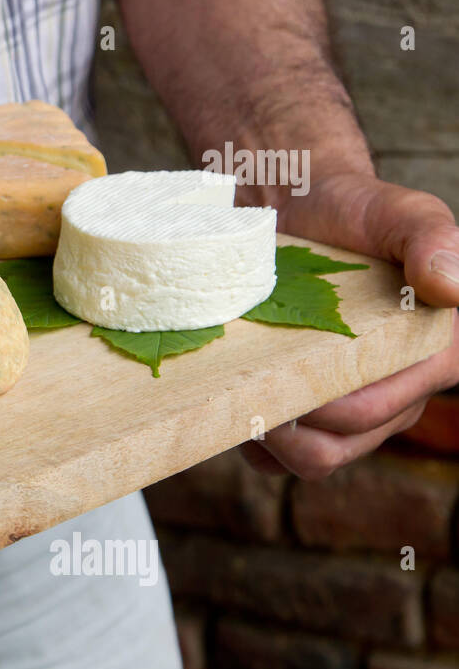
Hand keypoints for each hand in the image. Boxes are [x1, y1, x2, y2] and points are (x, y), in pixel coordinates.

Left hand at [242, 172, 458, 479]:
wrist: (297, 208)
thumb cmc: (354, 210)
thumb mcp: (398, 211)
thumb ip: (432, 238)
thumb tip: (451, 288)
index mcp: (433, 358)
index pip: (378, 410)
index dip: (326, 406)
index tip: (280, 374)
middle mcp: (398, 395)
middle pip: (337, 447)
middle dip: (287, 424)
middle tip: (242, 382)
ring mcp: (352, 413)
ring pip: (309, 460)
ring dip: (267, 438)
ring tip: (236, 393)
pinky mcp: (308, 417)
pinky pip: (278, 460)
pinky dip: (251, 442)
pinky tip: (232, 405)